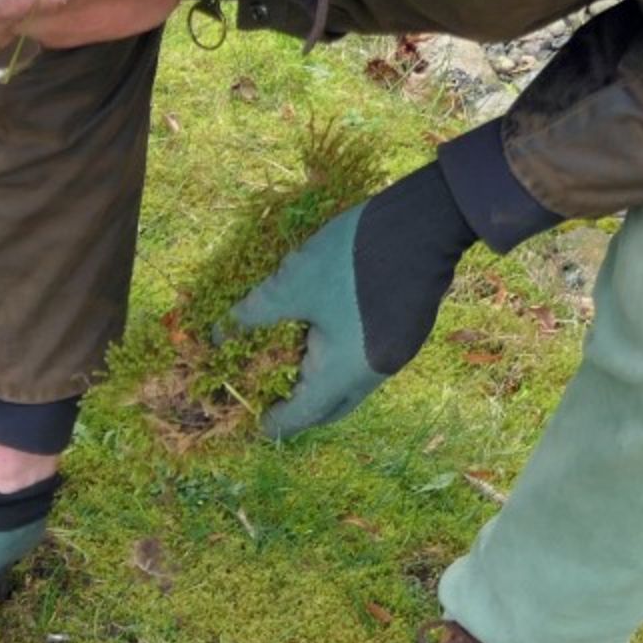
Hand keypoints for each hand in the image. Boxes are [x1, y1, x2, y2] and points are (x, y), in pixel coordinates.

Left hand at [225, 162, 478, 439]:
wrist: (422, 220)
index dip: (276, 420)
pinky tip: (320, 338)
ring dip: (320, 382)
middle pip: (331, 408)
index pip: (304, 415)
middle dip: (300, 409)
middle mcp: (374, 372)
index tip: (254, 421)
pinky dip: (340, 363)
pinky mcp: (407, 333)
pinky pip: (366, 363)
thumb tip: (220, 333)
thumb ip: (252, 315)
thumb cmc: (349, 259)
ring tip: (288, 365)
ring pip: (351, 386)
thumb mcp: (291, 286)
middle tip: (270, 398)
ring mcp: (397, 354)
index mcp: (344, 372)